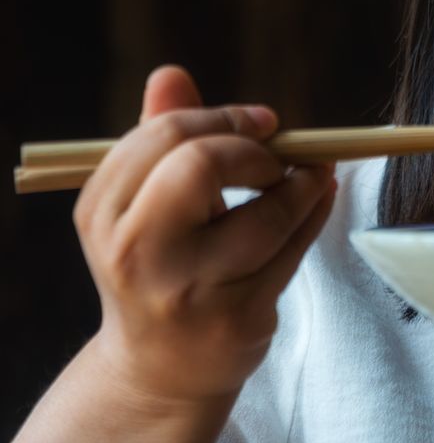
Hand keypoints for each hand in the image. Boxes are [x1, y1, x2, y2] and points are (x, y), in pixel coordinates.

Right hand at [73, 64, 337, 403]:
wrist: (160, 368)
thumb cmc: (159, 264)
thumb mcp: (141, 205)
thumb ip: (159, 137)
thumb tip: (170, 74)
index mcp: (103, 211)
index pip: (165, 136)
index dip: (225, 119)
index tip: (263, 121)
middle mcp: (137, 251)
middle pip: (202, 165)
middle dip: (255, 150)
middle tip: (277, 157)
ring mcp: (188, 289)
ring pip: (266, 215)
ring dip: (304, 185)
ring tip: (314, 175)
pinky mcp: (236, 317)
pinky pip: (293, 250)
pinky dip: (315, 213)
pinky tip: (320, 198)